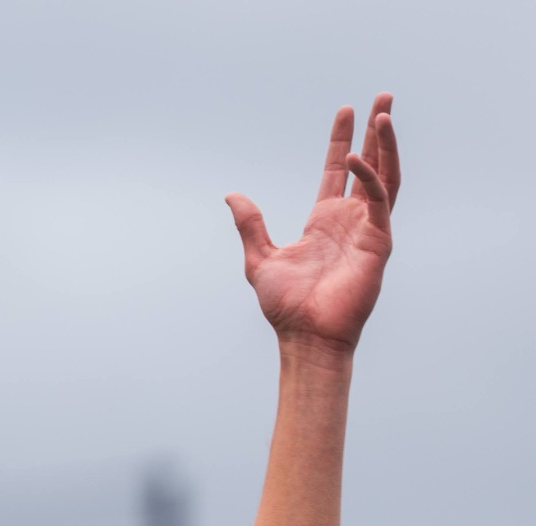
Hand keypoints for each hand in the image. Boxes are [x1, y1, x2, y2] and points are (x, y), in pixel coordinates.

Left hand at [226, 95, 398, 354]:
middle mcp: (350, 222)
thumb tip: (232, 195)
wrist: (305, 336)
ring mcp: (367, 231)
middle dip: (377, 131)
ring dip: (388, 145)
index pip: (337, 171)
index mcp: (325, 222)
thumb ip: (250, 225)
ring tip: (385, 112)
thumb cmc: (286, 307)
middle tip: (384, 96)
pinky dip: (370, 177)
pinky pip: (379, 200)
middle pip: (369, 165)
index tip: (346, 111)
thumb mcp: (260, 258)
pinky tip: (356, 158)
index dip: (341, 140)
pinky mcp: (378, 243)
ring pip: (385, 176)